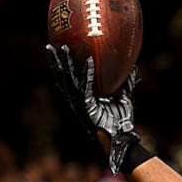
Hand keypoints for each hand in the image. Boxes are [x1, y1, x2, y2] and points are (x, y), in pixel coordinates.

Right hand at [45, 44, 140, 175]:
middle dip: (56, 60)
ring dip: (65, 63)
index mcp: (84, 95)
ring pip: (69, 79)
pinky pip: (86, 87)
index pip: (70, 76)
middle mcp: (79, 98)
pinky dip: (87, 74)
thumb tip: (132, 68)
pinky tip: (88, 61)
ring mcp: (81, 102)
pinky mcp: (87, 106)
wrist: (122, 136)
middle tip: (49, 44)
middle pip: (63, 75)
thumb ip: (126, 83)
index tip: (58, 48)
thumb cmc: (121, 119)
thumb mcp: (124, 97)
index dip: (63, 64)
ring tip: (62, 49)